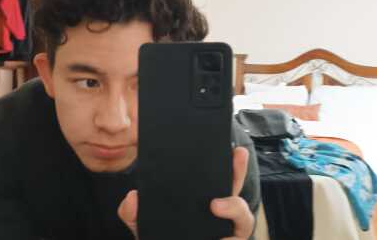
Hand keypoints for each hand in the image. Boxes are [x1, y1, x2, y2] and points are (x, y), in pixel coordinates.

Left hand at [118, 146, 253, 238]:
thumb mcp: (143, 226)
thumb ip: (133, 213)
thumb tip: (133, 197)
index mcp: (200, 205)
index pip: (214, 180)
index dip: (222, 163)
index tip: (225, 145)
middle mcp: (217, 218)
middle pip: (233, 190)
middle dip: (238, 170)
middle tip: (238, 152)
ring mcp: (226, 235)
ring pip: (243, 219)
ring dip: (235, 207)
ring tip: (216, 204)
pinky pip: (237, 239)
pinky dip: (232, 234)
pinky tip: (223, 238)